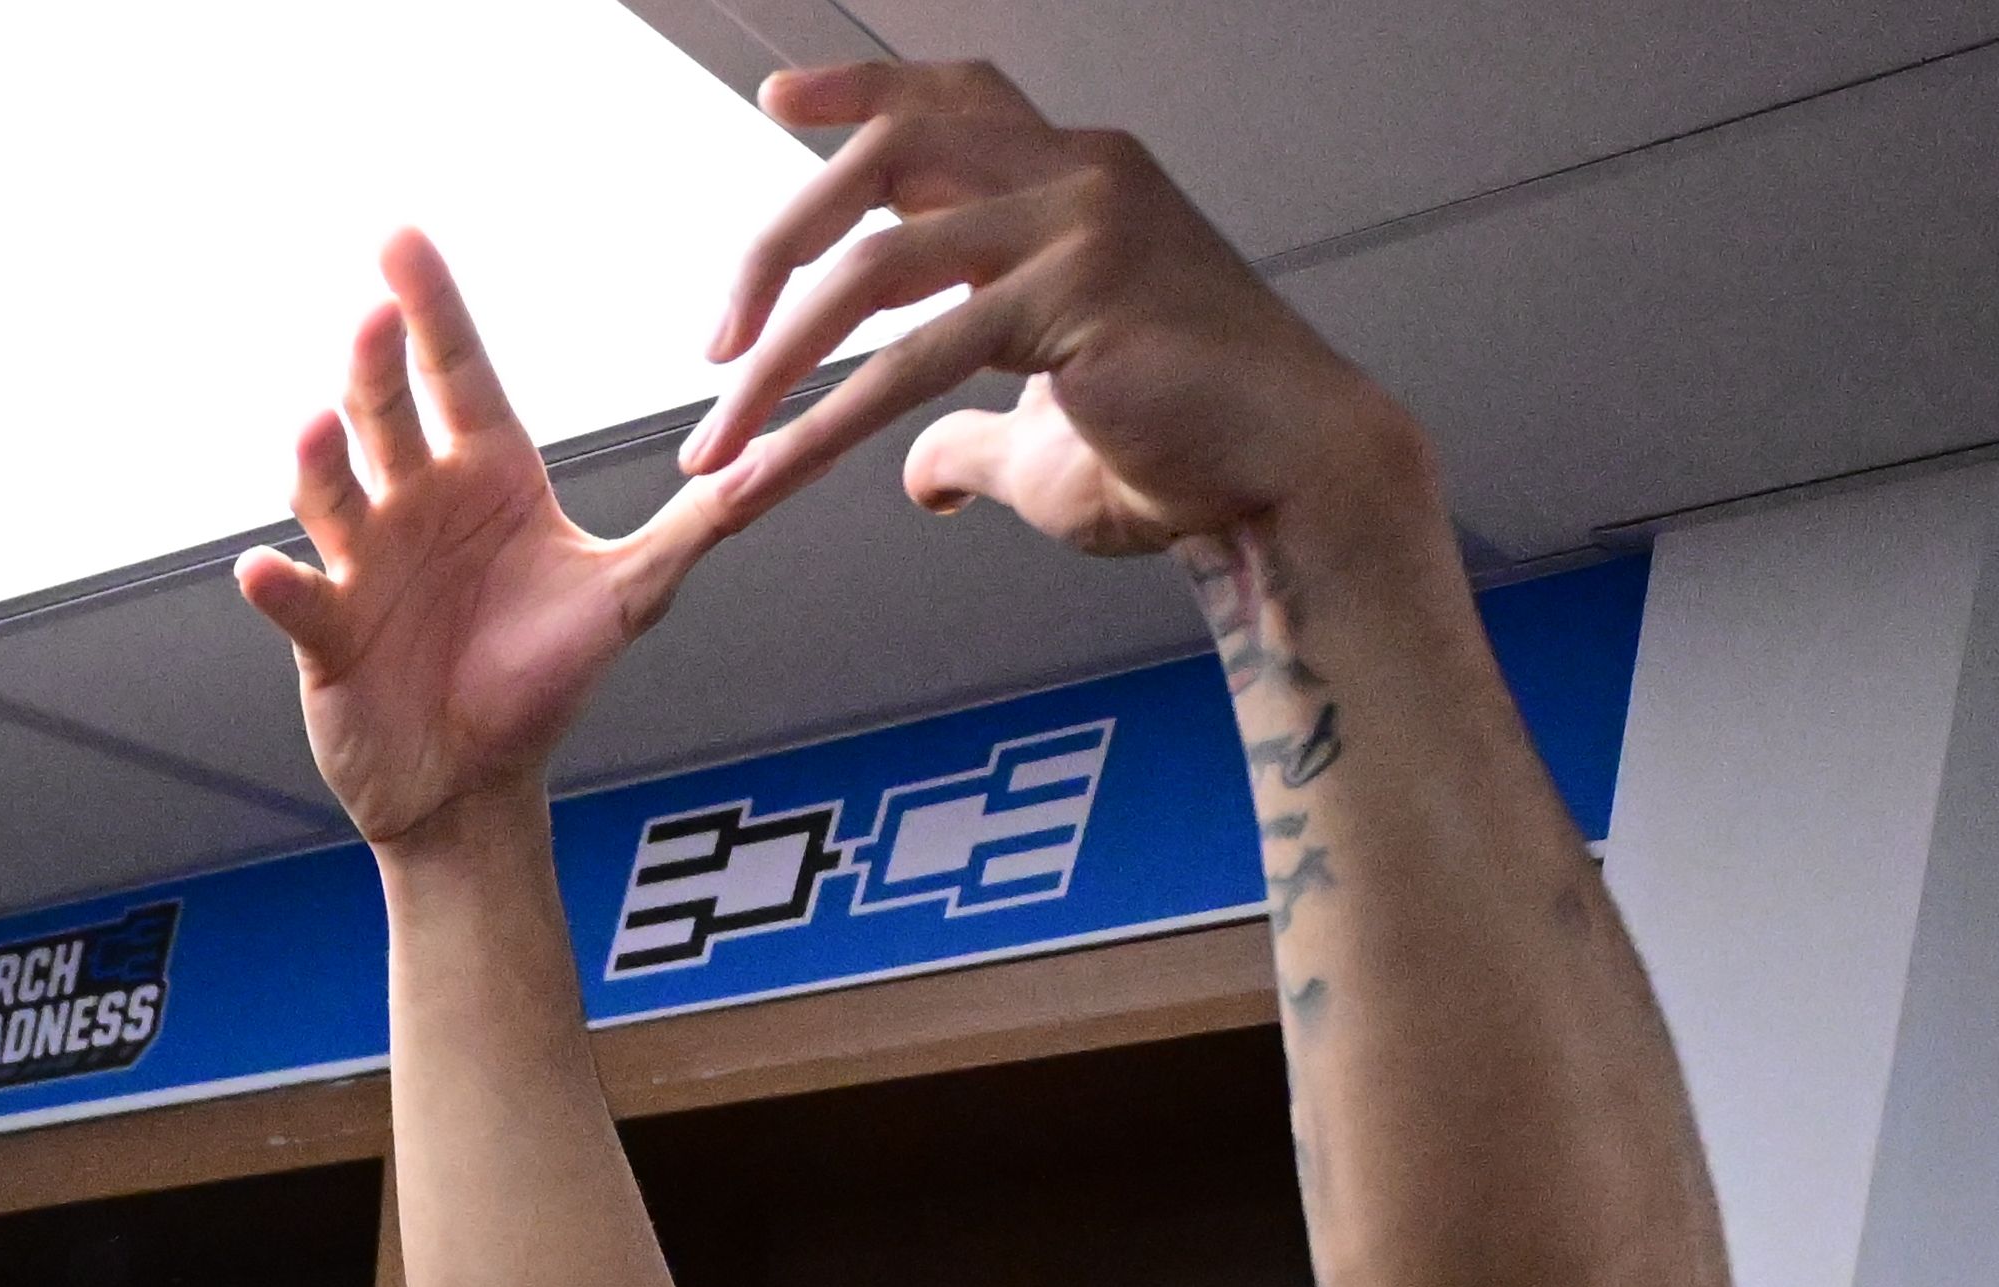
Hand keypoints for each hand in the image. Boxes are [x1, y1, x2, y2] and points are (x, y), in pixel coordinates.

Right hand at [233, 230, 734, 844]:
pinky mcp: (328, 633)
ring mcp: (365, 564)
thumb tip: (777, 462)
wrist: (475, 782)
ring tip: (317, 426)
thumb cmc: (543, 680)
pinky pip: (300, 599)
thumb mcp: (632, 595)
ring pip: (334, 493)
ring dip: (320, 460)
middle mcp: (418, 504)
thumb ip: (699, 524)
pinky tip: (263, 566)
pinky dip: (278, 584)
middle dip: (379, 364)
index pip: (459, 372)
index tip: (400, 239)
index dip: (434, 306)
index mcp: (489, 476)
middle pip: (390, 415)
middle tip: (375, 315)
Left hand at [686, 63, 1428, 564]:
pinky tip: (764, 481)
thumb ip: (964, 431)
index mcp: (1075, 181)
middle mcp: (1079, 177)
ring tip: (715, 445)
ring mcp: (1081, 225)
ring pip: (875, 265)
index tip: (776, 100)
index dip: (858, 91)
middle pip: (888, 153)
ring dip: (775, 363)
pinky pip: (907, 360)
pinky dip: (817, 428)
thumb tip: (916, 471)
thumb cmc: (1186, 455)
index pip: (950, 102)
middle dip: (777, 242)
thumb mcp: (1040, 438)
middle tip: (713, 340)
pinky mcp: (1073, 297)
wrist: (1285, 485)